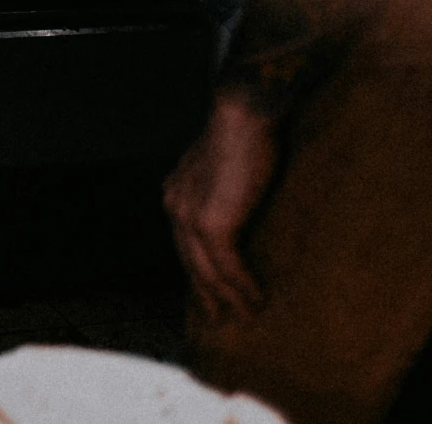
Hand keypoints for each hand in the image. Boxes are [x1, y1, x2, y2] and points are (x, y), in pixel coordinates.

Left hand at [164, 92, 277, 322]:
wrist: (242, 114)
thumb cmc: (240, 131)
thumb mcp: (221, 164)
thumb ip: (219, 187)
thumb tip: (236, 204)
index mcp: (175, 192)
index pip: (184, 242)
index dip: (197, 268)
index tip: (210, 290)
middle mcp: (175, 207)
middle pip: (191, 262)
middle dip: (206, 293)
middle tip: (223, 317)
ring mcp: (190, 217)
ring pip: (208, 271)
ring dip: (228, 298)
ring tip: (246, 317)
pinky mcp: (212, 224)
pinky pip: (227, 268)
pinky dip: (242, 287)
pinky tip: (256, 301)